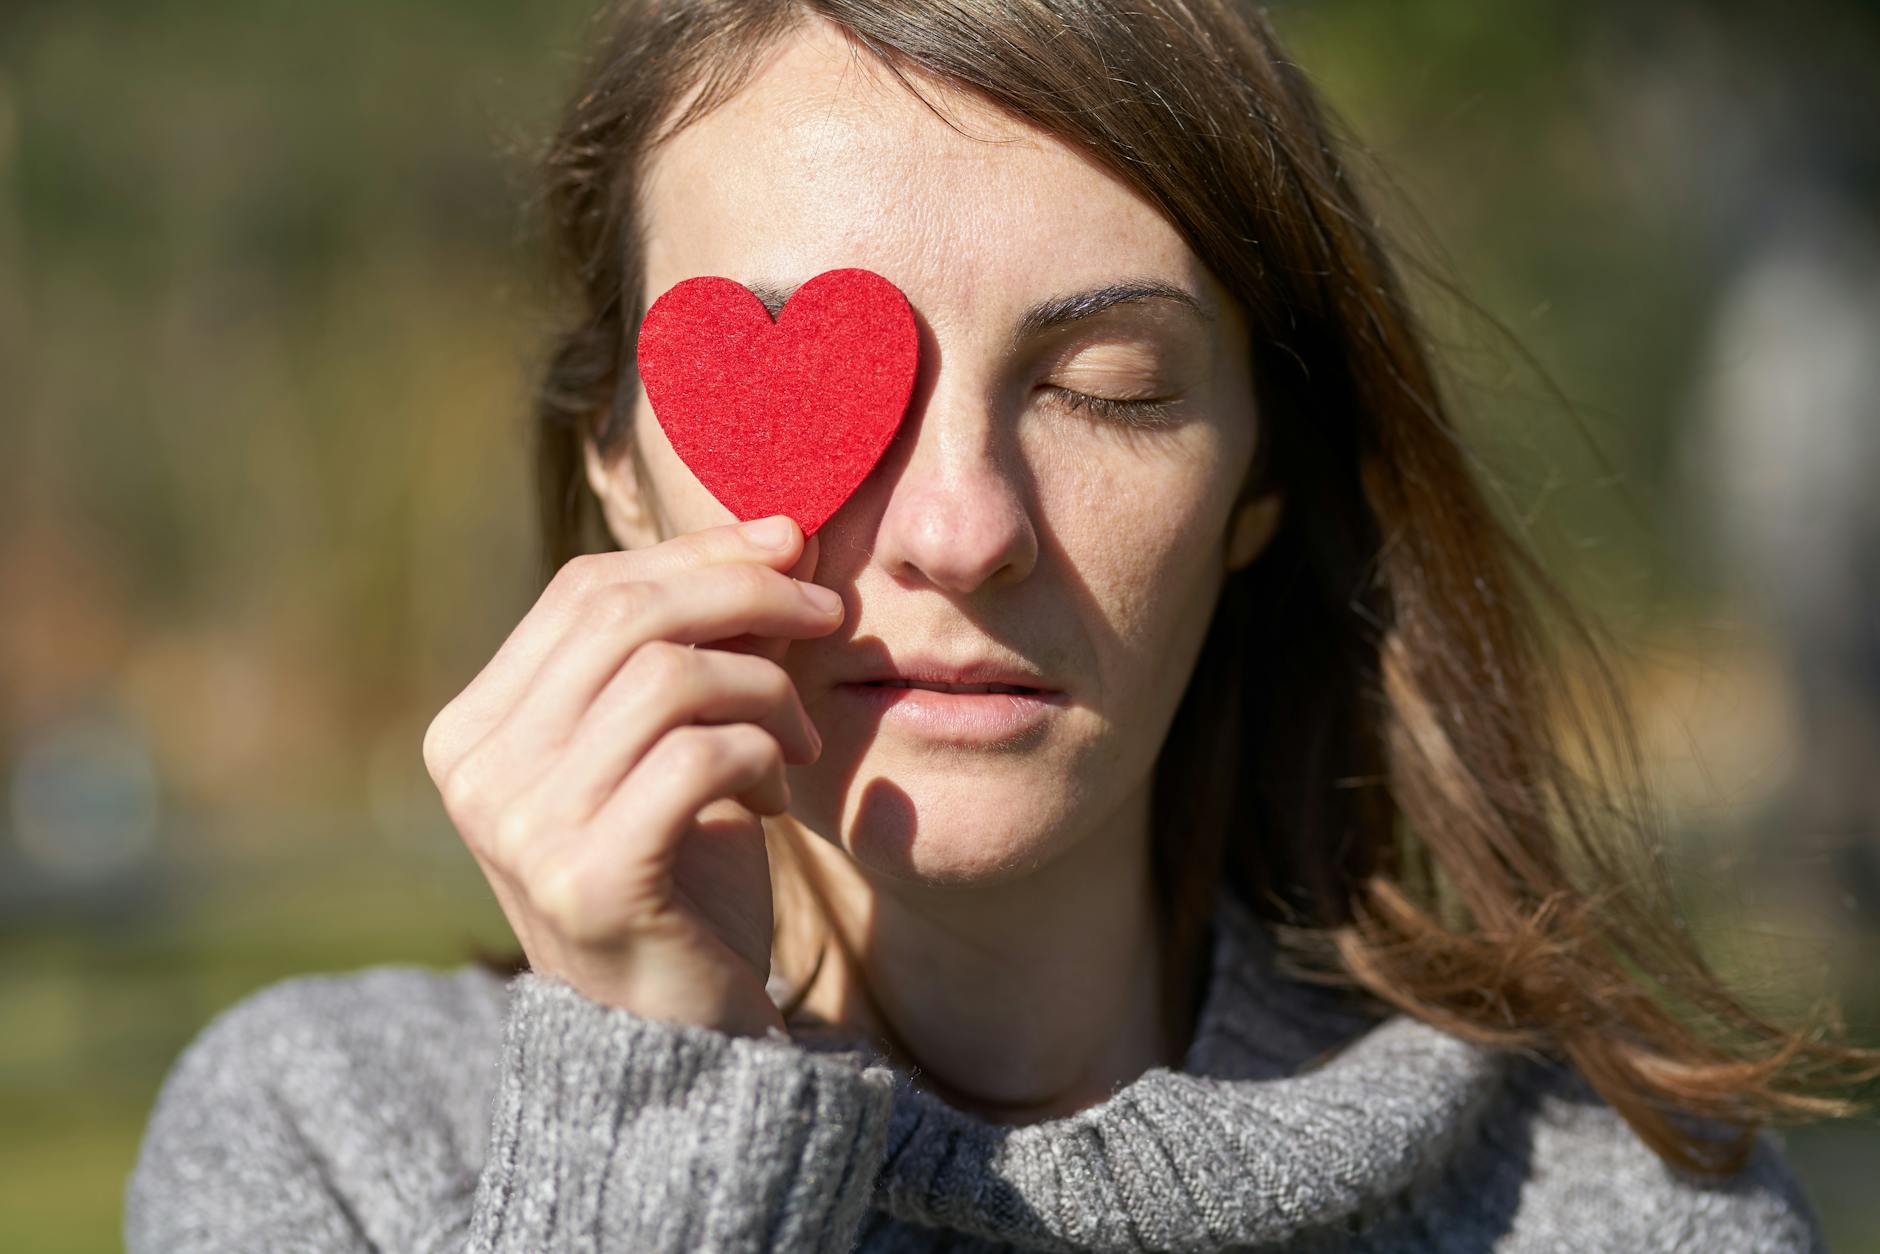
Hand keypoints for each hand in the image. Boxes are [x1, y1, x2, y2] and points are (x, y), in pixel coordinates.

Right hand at [421, 516, 839, 1038]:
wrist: (680, 1040)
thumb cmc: (683, 876)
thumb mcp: (671, 745)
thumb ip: (692, 648)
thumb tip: (783, 530)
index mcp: (476, 728)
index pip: (585, 590)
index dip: (698, 553)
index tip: (792, 545)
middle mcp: (477, 772)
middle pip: (623, 616)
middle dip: (746, 593)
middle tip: (827, 613)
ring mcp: (522, 829)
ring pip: (668, 678)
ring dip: (766, 689)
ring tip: (800, 737)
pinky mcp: (588, 879)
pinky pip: (697, 757)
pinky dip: (760, 757)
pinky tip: (776, 799)